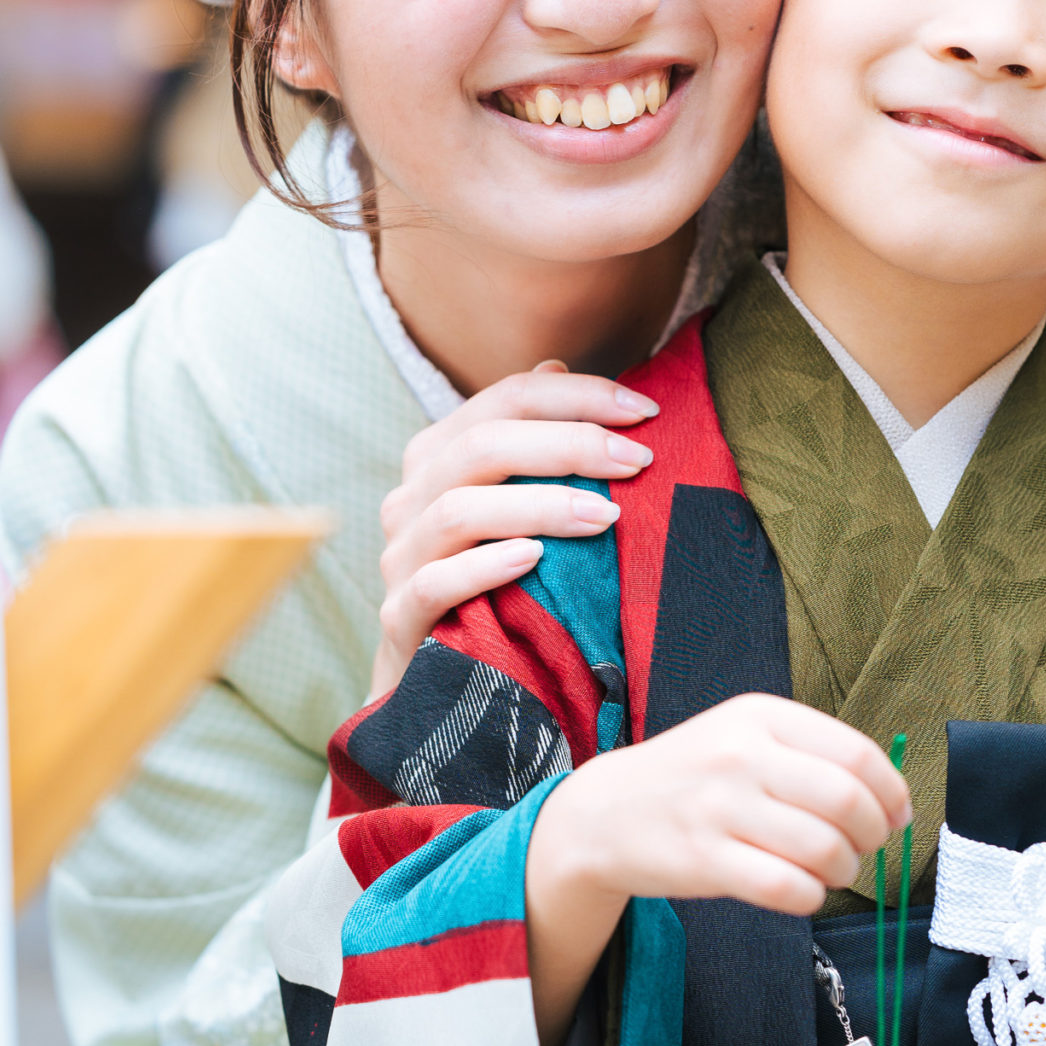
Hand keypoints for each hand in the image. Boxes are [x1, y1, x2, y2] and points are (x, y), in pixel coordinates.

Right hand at [372, 361, 657, 699]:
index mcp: (439, 457)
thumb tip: (556, 361)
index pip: (507, 398)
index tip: (645, 412)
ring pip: (459, 509)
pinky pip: (436, 583)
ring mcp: (400, 558)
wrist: (441, 684)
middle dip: (568, 444)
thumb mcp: (514, 505)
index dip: (577, 396)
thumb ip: (529, 438)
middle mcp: (411, 498)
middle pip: (483, 445)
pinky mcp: (399, 619)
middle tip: (635, 461)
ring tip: (604, 516)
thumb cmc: (493, 583)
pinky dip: (487, 567)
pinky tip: (536, 562)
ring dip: (539, 505)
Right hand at [525, 696, 909, 1045]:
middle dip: (873, 835)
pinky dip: (811, 896)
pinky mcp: (702, 860)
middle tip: (864, 848)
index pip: (858, 754)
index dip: (892, 794)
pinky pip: (786, 888)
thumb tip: (894, 799)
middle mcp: (740, 754)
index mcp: (760, 715)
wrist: (606, 811)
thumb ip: (813, 755)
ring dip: (845, 870)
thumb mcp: (745, 736)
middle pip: (848, 801)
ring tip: (832, 871)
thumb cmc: (696, 776)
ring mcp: (718, 807)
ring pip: (823, 848)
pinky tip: (802, 889)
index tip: (896, 816)